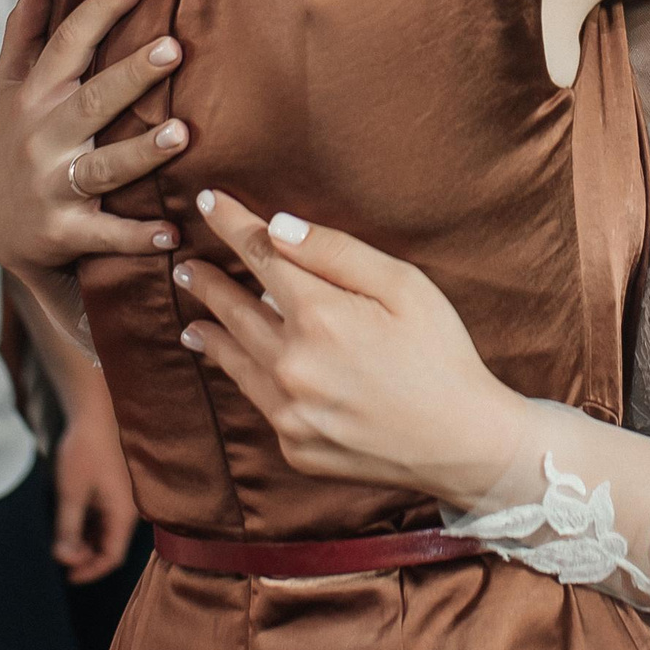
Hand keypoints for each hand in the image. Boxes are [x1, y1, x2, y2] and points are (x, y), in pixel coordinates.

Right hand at [0, 0, 189, 285]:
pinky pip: (106, 234)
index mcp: (35, 95)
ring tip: (181, 134)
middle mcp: (43, 137)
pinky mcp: (66, 231)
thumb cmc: (16, 139)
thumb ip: (25, 31)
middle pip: (92, 101)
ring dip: (142, 152)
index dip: (99, 10)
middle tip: (174, 49)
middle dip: (131, 76)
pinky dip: (137, 236)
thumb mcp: (10, 86)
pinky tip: (172, 231)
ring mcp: (54, 185)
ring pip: (103, 166)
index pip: (68, 44)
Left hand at [53, 386, 138, 582]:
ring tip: (61, 541)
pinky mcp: (113, 490)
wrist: (95, 413)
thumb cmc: (85, 451)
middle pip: (110, 547)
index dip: (89, 571)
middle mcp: (127, 510)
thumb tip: (64, 559)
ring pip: (106, 533)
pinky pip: (103, 518)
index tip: (67, 576)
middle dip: (85, 557)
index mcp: (123, 513)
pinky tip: (69, 523)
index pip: (112, 557)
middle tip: (60, 556)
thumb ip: (68, 529)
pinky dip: (87, 527)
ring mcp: (121, 500)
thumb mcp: (71, 493)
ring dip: (85, 542)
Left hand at [178, 190, 524, 507]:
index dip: (232, 226)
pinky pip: (257, 400)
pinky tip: (237, 367)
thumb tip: (278, 227)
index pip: (259, 256)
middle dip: (208, 282)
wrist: (463, 444)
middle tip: (186, 266)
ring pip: (233, 360)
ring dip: (209, 332)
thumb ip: (337, 252)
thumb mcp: (404, 286)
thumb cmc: (442, 354)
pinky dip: (241, 376)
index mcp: (320, 317)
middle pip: (233, 309)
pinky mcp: (294, 445)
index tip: (209, 203)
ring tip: (193, 319)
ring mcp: (288, 411)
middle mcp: (292, 365)